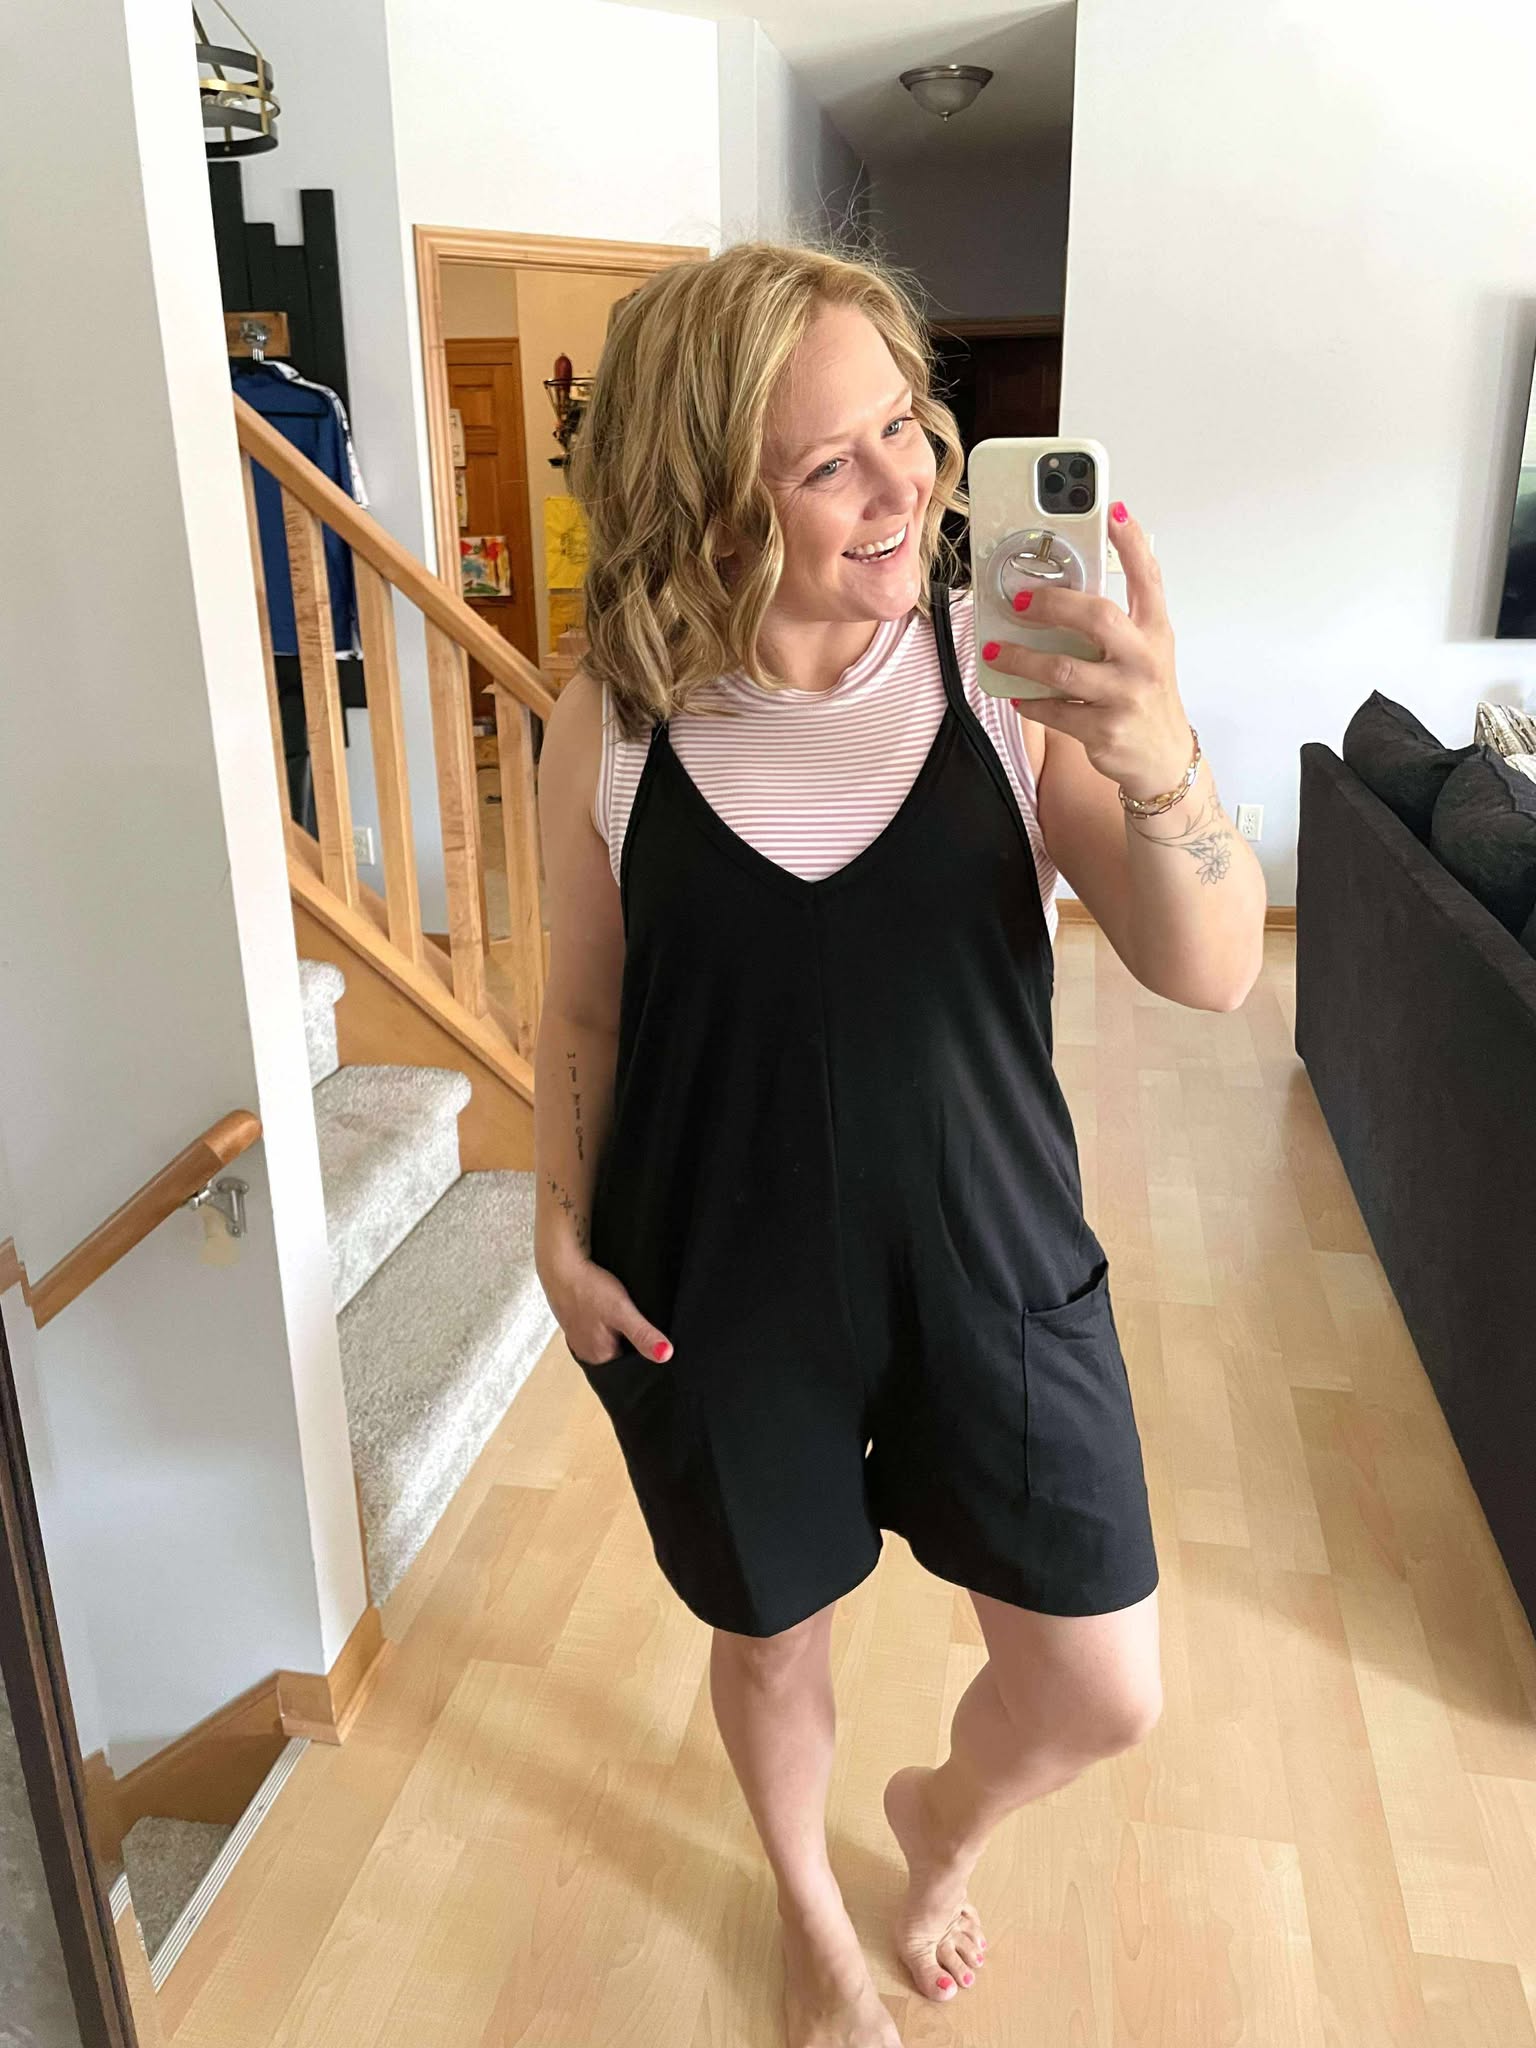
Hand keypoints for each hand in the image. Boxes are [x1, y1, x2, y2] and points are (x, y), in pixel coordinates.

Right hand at [543, 1251, 673, 1366]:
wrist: (560, 1264)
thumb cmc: (589, 1288)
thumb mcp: (622, 1311)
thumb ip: (643, 1335)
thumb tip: (665, 1356)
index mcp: (599, 1357)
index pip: (632, 1361)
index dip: (644, 1345)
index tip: (648, 1328)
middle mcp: (586, 1352)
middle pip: (620, 1350)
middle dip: (630, 1336)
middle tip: (633, 1314)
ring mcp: (578, 1337)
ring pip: (609, 1337)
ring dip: (617, 1326)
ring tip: (620, 1308)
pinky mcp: (575, 1322)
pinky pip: (597, 1326)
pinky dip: (605, 1317)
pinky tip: (606, 1304)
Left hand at [981, 502, 1193, 799]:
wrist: (1163, 759)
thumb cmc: (1145, 696)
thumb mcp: (1145, 651)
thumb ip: (1116, 621)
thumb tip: (1061, 592)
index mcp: (1155, 632)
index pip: (1148, 577)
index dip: (1131, 541)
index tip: (1112, 510)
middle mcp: (1144, 660)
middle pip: (1098, 617)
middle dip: (1053, 603)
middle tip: (1020, 600)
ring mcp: (1125, 696)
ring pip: (1065, 670)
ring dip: (1024, 659)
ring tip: (998, 651)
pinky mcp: (1104, 731)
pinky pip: (1055, 712)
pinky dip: (1030, 702)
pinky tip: (1017, 693)